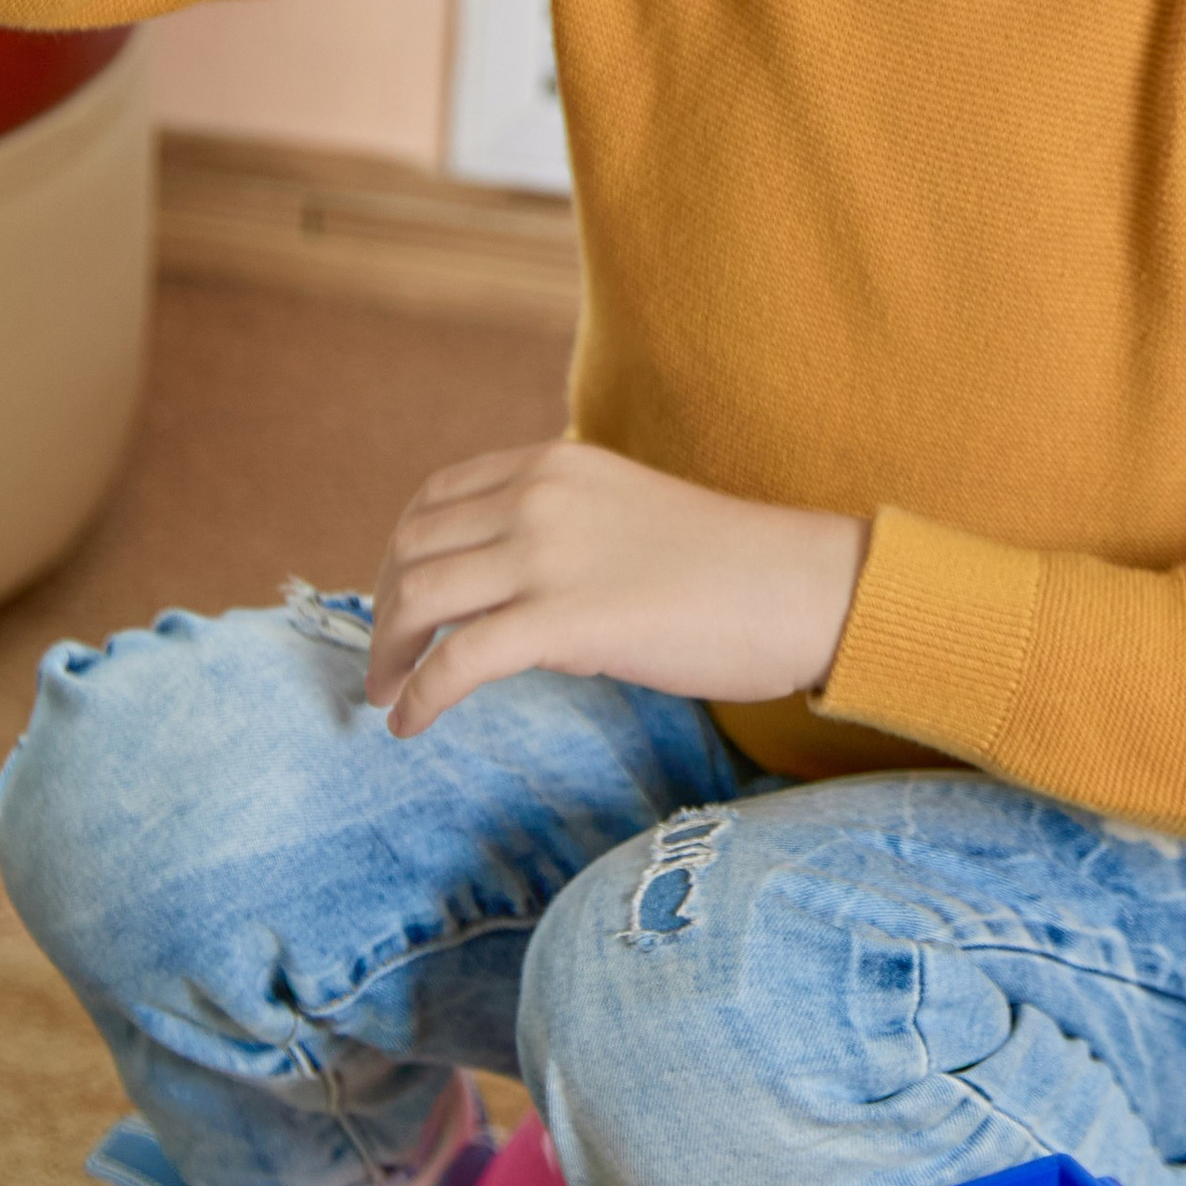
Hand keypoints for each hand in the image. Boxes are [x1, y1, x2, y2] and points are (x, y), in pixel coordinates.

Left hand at [365, 437, 865, 736]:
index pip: (435, 498)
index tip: (400, 605)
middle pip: (412, 547)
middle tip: (385, 663)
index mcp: (553, 462)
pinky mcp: (563, 619)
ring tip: (388, 694)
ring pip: (418, 599)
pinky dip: (420, 695)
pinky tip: (411, 723)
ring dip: (388, 655)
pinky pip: (456, 661)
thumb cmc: (730, 566)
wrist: (800, 588)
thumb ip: (559, 532)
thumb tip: (502, 602)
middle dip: (384, 610)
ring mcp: (547, 553)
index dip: (400, 555)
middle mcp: (538, 495)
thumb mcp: (624, 513)